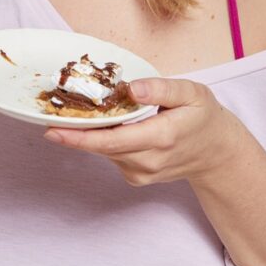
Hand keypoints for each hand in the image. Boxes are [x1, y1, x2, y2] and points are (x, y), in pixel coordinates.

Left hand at [44, 77, 244, 186]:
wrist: (217, 154)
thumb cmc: (203, 117)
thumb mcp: (191, 93)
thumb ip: (161, 89)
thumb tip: (130, 89)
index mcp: (161, 137)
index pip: (111, 140)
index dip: (78, 137)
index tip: (52, 130)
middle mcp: (148, 160)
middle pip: (101, 148)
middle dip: (72, 133)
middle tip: (48, 115)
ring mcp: (141, 173)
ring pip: (104, 151)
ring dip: (87, 134)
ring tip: (74, 112)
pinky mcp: (135, 177)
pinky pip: (111, 155)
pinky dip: (102, 140)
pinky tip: (105, 124)